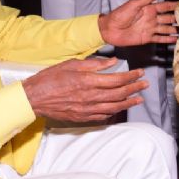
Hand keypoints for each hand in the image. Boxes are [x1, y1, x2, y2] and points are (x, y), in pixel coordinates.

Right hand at [22, 57, 146, 121]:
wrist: (34, 98)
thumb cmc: (50, 78)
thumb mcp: (72, 64)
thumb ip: (94, 64)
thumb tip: (112, 61)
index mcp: (88, 81)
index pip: (116, 79)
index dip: (131, 76)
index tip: (140, 73)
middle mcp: (90, 96)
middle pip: (119, 94)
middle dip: (134, 89)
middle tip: (144, 85)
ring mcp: (87, 109)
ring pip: (114, 107)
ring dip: (128, 102)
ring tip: (138, 99)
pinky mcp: (82, 117)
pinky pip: (103, 116)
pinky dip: (114, 112)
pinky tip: (119, 108)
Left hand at [98, 0, 178, 46]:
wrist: (109, 29)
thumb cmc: (119, 14)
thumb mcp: (134, 3)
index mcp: (149, 8)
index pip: (165, 6)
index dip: (175, 5)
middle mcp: (152, 18)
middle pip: (169, 18)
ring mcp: (150, 28)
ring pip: (167, 28)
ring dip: (176, 29)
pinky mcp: (147, 38)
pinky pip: (160, 38)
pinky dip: (168, 39)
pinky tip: (176, 40)